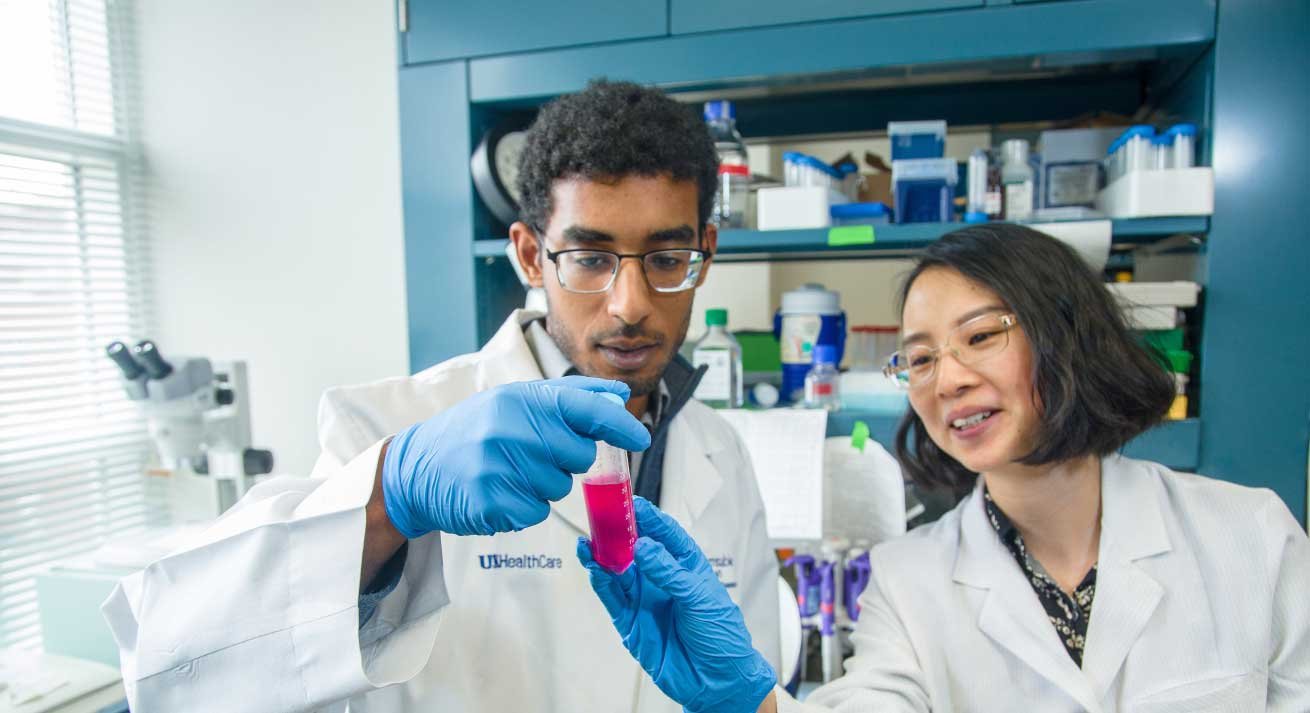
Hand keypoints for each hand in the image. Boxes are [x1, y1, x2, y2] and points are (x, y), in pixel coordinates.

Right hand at [383, 376, 649, 537]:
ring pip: (558, 488)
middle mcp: (511, 427)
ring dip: (541, 486)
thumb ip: (571, 397)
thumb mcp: (517, 400)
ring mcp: (498, 464)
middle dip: (565, 460)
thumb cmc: (476, 431)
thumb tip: (618, 396)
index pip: (586, 409)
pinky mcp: (490, 501)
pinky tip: (498, 492)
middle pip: (579, 456)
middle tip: (532, 454)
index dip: (619, 425)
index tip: (640, 438)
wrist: (417, 468)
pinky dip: (523, 508)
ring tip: (508, 472)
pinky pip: (535, 513)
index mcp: (523, 398)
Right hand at [578, 497, 775, 712]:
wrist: (717, 681)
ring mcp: (644, 600)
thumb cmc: (721, 636)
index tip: (631, 502)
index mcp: (686, 566)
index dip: (648, 517)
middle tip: (601, 515)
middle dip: (618, 532)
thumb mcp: (699, 597)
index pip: (664, 534)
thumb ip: (668, 572)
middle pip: (634, 549)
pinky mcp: (630, 622)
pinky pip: (612, 597)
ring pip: (617, 570)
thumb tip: (644, 547)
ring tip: (590, 540)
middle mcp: (662, 579)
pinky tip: (594, 566)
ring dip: (603, 555)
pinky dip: (601, 581)